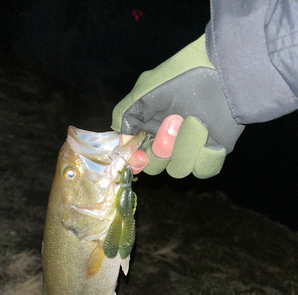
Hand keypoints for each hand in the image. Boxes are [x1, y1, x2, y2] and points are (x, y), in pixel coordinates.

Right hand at [113, 35, 244, 178]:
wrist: (224, 73)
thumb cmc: (184, 76)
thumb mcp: (146, 91)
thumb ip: (127, 116)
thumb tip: (122, 143)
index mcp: (151, 128)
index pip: (138, 156)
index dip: (136, 161)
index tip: (139, 157)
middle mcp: (169, 142)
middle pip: (156, 167)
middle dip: (162, 148)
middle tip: (173, 123)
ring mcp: (191, 149)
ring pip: (179, 169)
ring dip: (185, 146)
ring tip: (196, 121)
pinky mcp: (212, 153)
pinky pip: (203, 169)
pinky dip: (205, 154)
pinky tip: (209, 134)